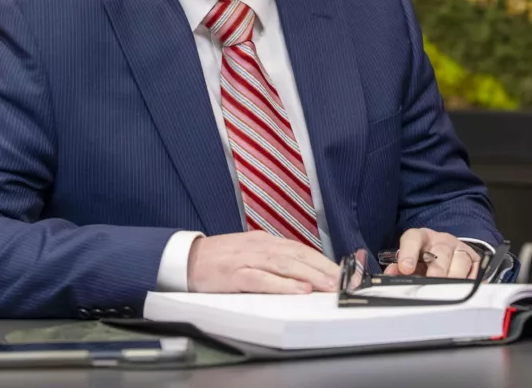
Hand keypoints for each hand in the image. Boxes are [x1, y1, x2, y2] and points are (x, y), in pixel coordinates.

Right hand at [187, 231, 339, 293]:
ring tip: (329, 285)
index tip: (343, 273)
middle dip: (324, 268)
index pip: (302, 249)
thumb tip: (301, 272)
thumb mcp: (250, 254)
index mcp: (265, 241)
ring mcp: (248, 258)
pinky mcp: (236, 274)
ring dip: (310, 276)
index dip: (324, 261)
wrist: (186, 258)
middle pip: (299, 255)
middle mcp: (260, 246)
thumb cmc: (219, 260)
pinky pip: (263, 279)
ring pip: (286, 265)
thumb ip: (273, 260)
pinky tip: (298, 290)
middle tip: (344, 281)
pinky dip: (283, 285)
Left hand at [384, 228, 478, 278]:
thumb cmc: (423, 260)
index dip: (408, 252)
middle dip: (437, 268)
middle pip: (441, 251)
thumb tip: (390, 276)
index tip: (405, 268)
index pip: (413, 238)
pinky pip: (475, 268)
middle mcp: (441, 240)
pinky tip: (464, 287)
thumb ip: (397, 269)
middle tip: (432, 280)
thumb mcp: (409, 262)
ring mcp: (459, 248)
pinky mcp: (473, 258)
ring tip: (449, 288)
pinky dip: (471, 279)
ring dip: (455, 275)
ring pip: (460, 259)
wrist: (444, 253)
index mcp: (421, 238)